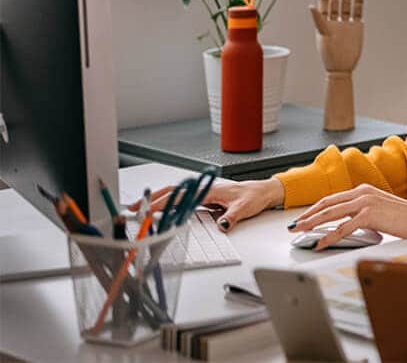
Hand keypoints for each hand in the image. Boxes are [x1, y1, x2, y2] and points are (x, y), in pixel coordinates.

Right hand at [129, 178, 284, 231]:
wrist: (264, 191)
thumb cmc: (255, 195)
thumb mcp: (245, 208)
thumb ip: (232, 217)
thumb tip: (222, 226)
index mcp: (211, 189)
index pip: (182, 196)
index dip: (164, 203)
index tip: (149, 211)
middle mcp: (205, 189)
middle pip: (173, 192)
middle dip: (153, 199)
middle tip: (134, 208)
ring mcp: (205, 193)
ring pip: (177, 194)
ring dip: (160, 200)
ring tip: (143, 209)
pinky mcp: (208, 198)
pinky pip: (185, 200)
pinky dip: (171, 203)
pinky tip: (165, 211)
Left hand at [287, 183, 406, 250]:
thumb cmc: (404, 218)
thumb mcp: (380, 211)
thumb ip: (363, 213)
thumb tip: (347, 225)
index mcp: (363, 190)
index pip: (332, 199)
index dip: (315, 209)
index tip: (303, 218)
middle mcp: (362, 193)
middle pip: (327, 203)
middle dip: (308, 215)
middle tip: (294, 225)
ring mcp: (365, 202)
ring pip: (331, 213)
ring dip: (313, 223)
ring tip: (300, 232)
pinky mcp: (370, 214)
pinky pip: (344, 227)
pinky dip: (330, 236)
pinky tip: (321, 243)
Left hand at [310, 0, 364, 72]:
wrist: (342, 68)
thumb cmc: (329, 55)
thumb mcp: (322, 35)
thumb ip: (318, 20)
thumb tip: (311, 6)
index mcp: (323, 20)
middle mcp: (333, 18)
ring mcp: (345, 21)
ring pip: (347, 1)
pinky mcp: (356, 25)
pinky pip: (358, 9)